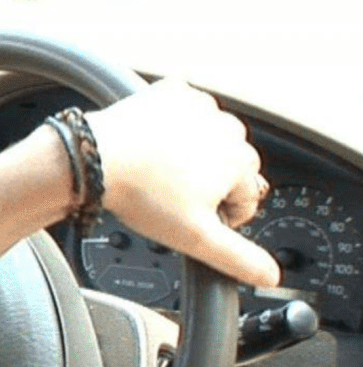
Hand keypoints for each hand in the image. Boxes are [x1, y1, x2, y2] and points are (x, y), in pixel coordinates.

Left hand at [85, 78, 280, 288]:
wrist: (95, 157)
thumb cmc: (143, 194)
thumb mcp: (196, 238)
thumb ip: (239, 259)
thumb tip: (271, 275)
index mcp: (241, 159)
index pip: (247, 197)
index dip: (222, 216)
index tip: (194, 219)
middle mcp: (226, 126)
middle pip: (230, 165)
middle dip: (209, 182)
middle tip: (173, 196)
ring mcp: (197, 104)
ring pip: (209, 137)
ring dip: (194, 152)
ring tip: (161, 171)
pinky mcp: (169, 91)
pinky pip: (183, 111)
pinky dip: (174, 125)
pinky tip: (156, 142)